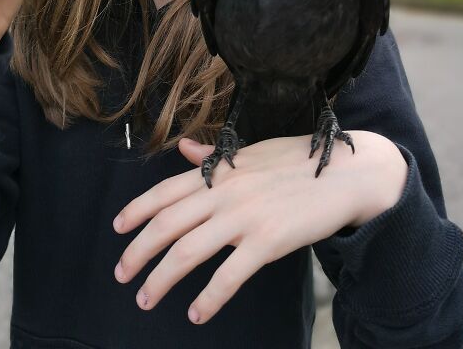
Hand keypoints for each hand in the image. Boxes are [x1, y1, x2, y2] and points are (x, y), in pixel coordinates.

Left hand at [112, 130, 407, 324]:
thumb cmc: (298, 162)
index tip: (117, 228)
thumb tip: (184, 149)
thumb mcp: (252, 153)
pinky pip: (229, 275)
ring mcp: (244, 216)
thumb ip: (215, 157)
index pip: (166, 191)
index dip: (136, 210)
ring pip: (187, 251)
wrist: (346, 174)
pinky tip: (197, 313)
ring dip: (161, 279)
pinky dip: (209, 298)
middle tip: (121, 274)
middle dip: (138, 251)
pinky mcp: (268, 241)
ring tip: (146, 298)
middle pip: (167, 224)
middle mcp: (224, 192)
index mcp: (219, 170)